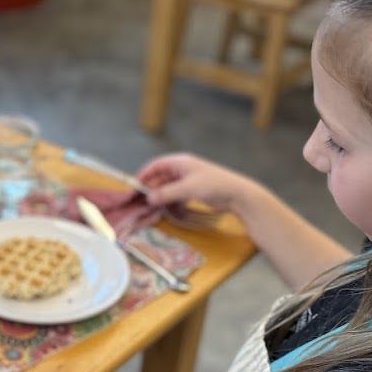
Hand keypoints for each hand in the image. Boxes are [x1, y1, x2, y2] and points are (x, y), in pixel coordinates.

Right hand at [136, 153, 258, 215]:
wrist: (237, 194)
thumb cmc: (214, 185)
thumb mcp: (187, 188)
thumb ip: (166, 193)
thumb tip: (149, 198)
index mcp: (180, 162)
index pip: (156, 165)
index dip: (144, 174)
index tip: (134, 187)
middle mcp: (182, 169)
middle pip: (160, 177)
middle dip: (151, 188)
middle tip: (141, 201)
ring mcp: (188, 180)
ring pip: (168, 187)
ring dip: (160, 196)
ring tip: (151, 207)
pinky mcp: (193, 190)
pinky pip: (176, 195)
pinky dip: (170, 201)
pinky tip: (166, 209)